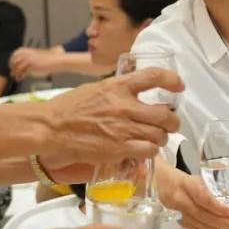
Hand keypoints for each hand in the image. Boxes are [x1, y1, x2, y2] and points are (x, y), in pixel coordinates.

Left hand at [9, 47, 56, 80]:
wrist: (56, 60)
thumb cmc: (49, 58)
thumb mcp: (36, 55)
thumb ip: (28, 58)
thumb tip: (21, 64)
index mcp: (27, 50)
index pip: (14, 54)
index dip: (11, 61)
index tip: (11, 65)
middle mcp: (26, 54)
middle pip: (14, 61)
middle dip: (12, 67)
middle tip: (12, 72)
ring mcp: (28, 60)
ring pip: (17, 67)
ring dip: (15, 73)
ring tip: (16, 77)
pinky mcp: (31, 67)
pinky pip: (22, 73)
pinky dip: (20, 76)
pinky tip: (20, 78)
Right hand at [38, 68, 182, 165]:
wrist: (49, 127)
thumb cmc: (67, 109)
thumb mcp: (95, 89)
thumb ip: (118, 91)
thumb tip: (134, 96)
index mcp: (118, 86)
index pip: (154, 76)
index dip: (172, 80)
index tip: (179, 86)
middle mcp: (125, 106)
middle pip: (165, 114)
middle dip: (172, 122)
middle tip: (170, 125)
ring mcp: (123, 128)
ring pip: (160, 135)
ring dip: (160, 139)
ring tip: (154, 140)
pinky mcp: (119, 148)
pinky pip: (148, 151)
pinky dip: (149, 152)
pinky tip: (142, 150)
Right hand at [157, 163, 228, 228]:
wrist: (155, 180)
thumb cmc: (179, 177)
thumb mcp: (195, 178)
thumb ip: (214, 191)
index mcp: (185, 184)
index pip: (203, 198)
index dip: (218, 207)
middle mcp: (178, 198)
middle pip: (201, 214)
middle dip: (221, 222)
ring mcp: (175, 210)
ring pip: (197, 224)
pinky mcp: (175, 219)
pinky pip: (193, 228)